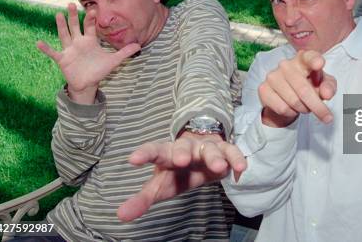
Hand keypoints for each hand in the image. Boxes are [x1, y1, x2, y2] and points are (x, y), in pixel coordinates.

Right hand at [37, 3, 139, 103]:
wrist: (88, 83)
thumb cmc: (99, 70)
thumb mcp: (113, 61)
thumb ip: (124, 52)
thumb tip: (139, 45)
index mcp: (90, 41)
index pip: (90, 27)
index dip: (91, 18)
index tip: (93, 9)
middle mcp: (78, 42)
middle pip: (75, 27)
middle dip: (73, 16)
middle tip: (70, 4)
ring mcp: (69, 50)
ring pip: (64, 35)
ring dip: (61, 26)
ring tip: (57, 15)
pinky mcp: (62, 59)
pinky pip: (53, 53)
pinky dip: (46, 48)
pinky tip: (39, 42)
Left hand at [117, 132, 245, 221]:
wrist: (202, 153)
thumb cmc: (178, 172)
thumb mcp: (161, 186)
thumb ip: (142, 199)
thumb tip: (121, 215)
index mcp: (166, 154)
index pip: (153, 151)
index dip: (144, 154)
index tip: (133, 160)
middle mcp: (186, 147)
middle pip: (182, 146)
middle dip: (182, 152)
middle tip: (182, 160)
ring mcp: (206, 147)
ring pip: (210, 149)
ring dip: (214, 157)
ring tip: (219, 167)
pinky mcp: (225, 150)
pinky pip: (232, 152)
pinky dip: (236, 158)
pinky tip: (240, 169)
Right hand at [259, 50, 336, 126]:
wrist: (286, 96)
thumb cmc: (309, 85)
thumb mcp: (323, 85)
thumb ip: (329, 87)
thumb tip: (327, 94)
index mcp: (303, 59)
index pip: (309, 57)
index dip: (314, 60)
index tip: (319, 64)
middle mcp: (286, 64)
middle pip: (304, 90)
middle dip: (318, 107)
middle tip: (327, 118)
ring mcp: (273, 76)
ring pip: (294, 101)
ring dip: (304, 109)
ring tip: (304, 106)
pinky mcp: (263, 88)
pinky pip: (282, 108)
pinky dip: (291, 113)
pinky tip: (291, 107)